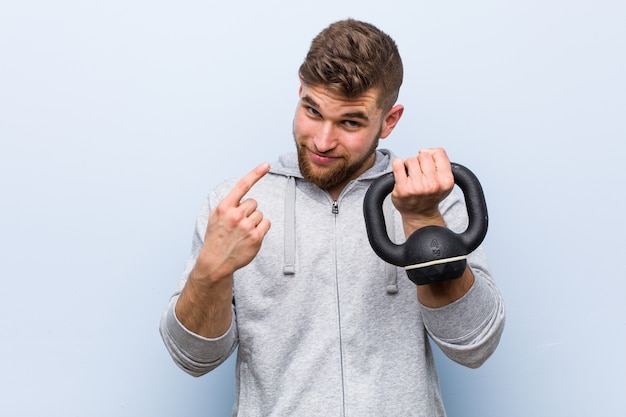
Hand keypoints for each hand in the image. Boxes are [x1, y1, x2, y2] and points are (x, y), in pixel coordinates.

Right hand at [194, 163, 271, 281]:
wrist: (216, 262)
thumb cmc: (217, 237)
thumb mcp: (216, 216)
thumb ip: (229, 204)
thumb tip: (245, 195)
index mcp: (224, 207)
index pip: (242, 186)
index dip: (255, 173)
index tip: (266, 164)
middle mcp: (235, 215)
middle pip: (253, 203)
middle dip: (248, 212)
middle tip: (237, 224)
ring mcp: (246, 226)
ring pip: (260, 214)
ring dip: (254, 221)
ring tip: (242, 233)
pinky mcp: (256, 237)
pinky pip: (266, 224)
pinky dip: (261, 229)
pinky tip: (250, 237)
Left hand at [391, 148, 453, 234]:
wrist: (419, 214)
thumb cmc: (430, 194)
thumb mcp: (444, 178)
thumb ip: (440, 159)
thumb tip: (424, 150)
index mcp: (446, 181)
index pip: (439, 153)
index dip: (432, 156)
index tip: (429, 166)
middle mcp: (433, 185)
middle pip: (424, 155)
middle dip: (420, 161)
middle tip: (419, 172)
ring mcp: (417, 187)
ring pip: (411, 160)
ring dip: (409, 165)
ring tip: (411, 175)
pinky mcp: (403, 189)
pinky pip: (398, 165)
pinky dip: (397, 164)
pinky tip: (400, 171)